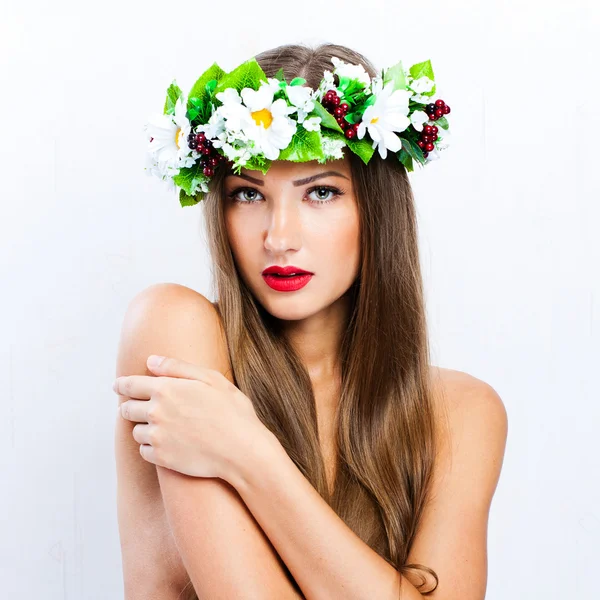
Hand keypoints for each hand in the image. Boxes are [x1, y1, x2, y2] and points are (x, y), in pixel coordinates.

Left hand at [114, 355, 266, 481]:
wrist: (242, 450)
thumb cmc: (232, 411)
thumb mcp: (211, 379)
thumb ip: (177, 368)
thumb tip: (151, 361)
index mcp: (165, 389)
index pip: (130, 385)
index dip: (121, 385)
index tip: (117, 386)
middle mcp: (155, 413)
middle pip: (128, 409)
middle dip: (130, 406)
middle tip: (138, 407)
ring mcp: (157, 437)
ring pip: (136, 431)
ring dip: (143, 427)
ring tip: (161, 427)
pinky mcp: (161, 458)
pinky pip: (144, 451)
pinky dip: (151, 447)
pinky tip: (167, 444)